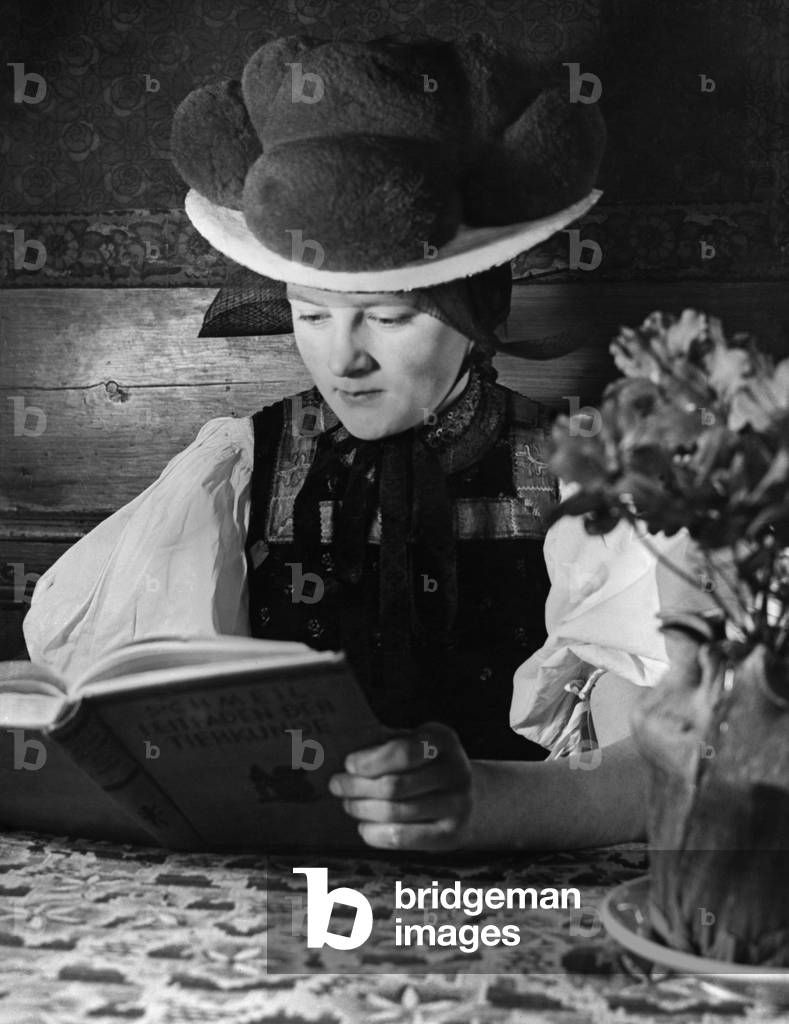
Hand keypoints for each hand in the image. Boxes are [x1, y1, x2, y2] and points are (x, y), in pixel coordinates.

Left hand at [328, 722, 471, 850]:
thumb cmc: (425, 765)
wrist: (467, 797)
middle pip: (394, 786)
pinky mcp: (451, 835)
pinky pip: (401, 837)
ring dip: (361, 809)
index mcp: (444, 740)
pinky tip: (364, 826)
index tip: (348, 764)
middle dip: (357, 787)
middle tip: (337, 785)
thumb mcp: (412, 742)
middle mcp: (457, 772)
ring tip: (348, 804)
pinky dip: (374, 833)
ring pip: (394, 813)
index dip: (371, 761)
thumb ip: (383, 742)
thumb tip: (340, 746)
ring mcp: (458, 805)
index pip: (403, 752)